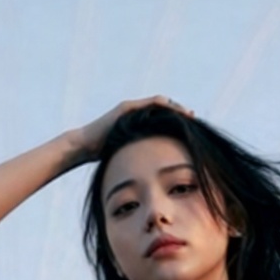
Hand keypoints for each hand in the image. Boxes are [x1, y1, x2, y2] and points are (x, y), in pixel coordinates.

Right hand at [71, 95, 194, 160]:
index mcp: (138, 125)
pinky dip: (166, 106)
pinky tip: (178, 111)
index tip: (192, 130)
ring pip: (161, 104)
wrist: (84, 147)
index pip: (163, 120)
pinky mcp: (127, 108)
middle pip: (164, 110)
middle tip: (195, 121)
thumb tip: (154, 176)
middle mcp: (136, 114)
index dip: (178, 123)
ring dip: (177, 108)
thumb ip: (141, 159)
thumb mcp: (129, 157)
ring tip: (190, 116)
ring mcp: (132, 109)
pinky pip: (152, 103)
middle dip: (180, 115)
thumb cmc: (104, 155)